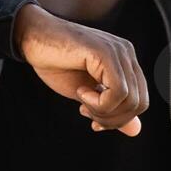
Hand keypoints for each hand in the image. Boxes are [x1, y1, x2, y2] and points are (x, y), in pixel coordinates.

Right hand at [14, 3, 147, 134]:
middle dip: (112, 119)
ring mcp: (118, 52)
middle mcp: (126, 54)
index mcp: (124, 62)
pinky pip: (118, 92)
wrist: (31, 38)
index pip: (139, 101)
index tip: (94, 121)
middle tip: (85, 112)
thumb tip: (136, 132)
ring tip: (82, 101)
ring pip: (130, 100)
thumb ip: (112, 110)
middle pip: (139, 103)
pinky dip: (99, 103)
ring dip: (103, 111)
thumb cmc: (55, 62)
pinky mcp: (106, 53)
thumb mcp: (87, 94)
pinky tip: (81, 92)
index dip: (118, 119)